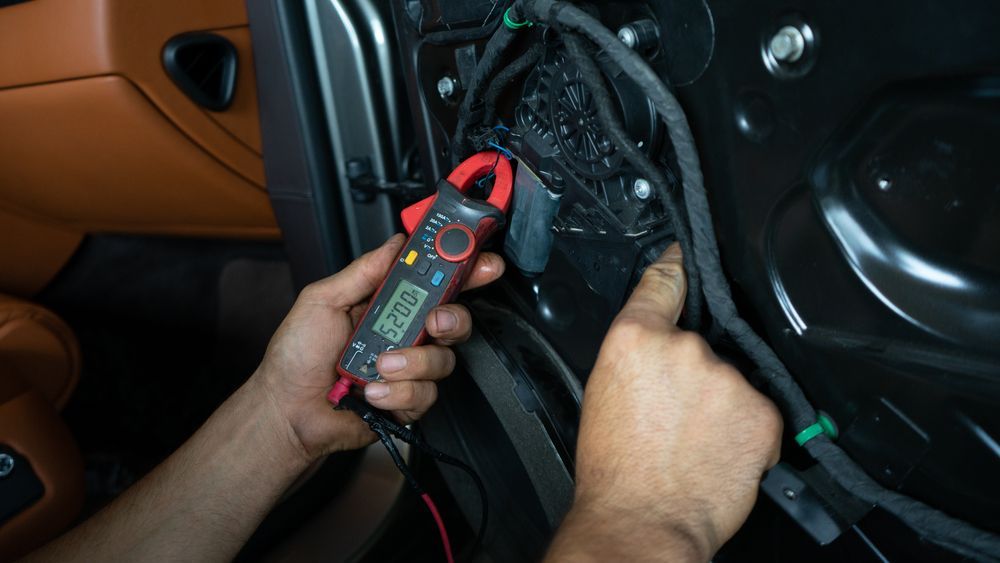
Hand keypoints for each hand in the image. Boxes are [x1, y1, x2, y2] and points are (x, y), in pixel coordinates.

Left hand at [251, 234, 503, 460]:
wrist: (286, 411)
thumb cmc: (296, 358)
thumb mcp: (322, 300)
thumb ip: (363, 271)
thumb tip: (396, 244)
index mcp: (387, 305)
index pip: (434, 282)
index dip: (463, 270)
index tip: (480, 262)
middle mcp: (404, 335)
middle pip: (454, 319)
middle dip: (452, 317)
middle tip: (434, 320)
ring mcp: (408, 368)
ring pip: (443, 360)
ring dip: (411, 362)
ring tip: (378, 365)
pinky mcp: (408, 401)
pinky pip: (426, 394)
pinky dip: (397, 392)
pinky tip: (372, 390)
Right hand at [547, 244, 781, 561]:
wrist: (642, 521)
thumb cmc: (615, 471)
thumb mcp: (603, 394)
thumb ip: (634, 356)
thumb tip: (656, 348)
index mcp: (635, 338)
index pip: (665, 280)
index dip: (678, 264)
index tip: (686, 253)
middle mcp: (685, 348)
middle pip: (700, 342)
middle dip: (692, 372)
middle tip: (672, 414)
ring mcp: (727, 378)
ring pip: (730, 379)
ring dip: (719, 404)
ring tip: (692, 442)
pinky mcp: (762, 411)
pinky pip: (757, 411)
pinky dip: (744, 430)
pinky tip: (717, 452)